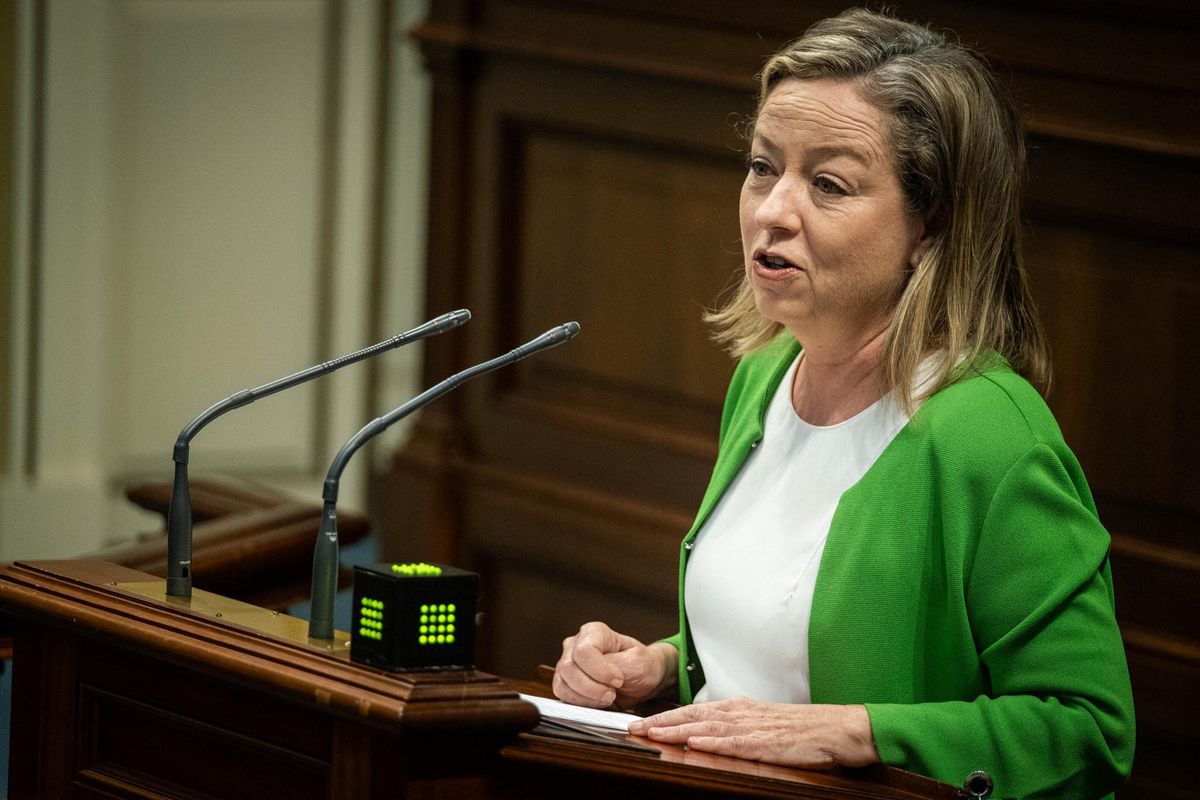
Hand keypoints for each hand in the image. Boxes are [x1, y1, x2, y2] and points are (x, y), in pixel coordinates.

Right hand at [553, 621, 676, 708]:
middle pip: (569, 668)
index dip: (599, 670)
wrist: (642, 679)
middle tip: (612, 694)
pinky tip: (597, 701)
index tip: (618, 680)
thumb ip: (617, 664)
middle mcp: (576, 644)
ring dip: (586, 697)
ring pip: (563, 684)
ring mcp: (568, 663)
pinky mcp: (565, 682)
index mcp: (594, 632)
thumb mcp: (637, 662)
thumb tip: (598, 671)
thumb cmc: (641, 665)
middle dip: (592, 688)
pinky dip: (581, 703)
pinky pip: (563, 695)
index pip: (584, 651)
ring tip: (607, 697)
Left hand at [627, 697, 878, 768]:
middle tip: (632, 727)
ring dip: (678, 729)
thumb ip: (734, 728)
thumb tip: (704, 734)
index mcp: (738, 709)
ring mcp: (754, 727)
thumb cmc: (801, 729)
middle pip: (693, 716)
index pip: (694, 711)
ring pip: (708, 727)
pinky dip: (715, 741)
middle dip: (661, 721)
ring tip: (653, 733)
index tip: (640, 722)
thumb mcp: (762, 724)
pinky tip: (696, 742)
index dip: (665, 717)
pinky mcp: (769, 743)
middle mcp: (741, 713)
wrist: (837, 729)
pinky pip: (737, 742)